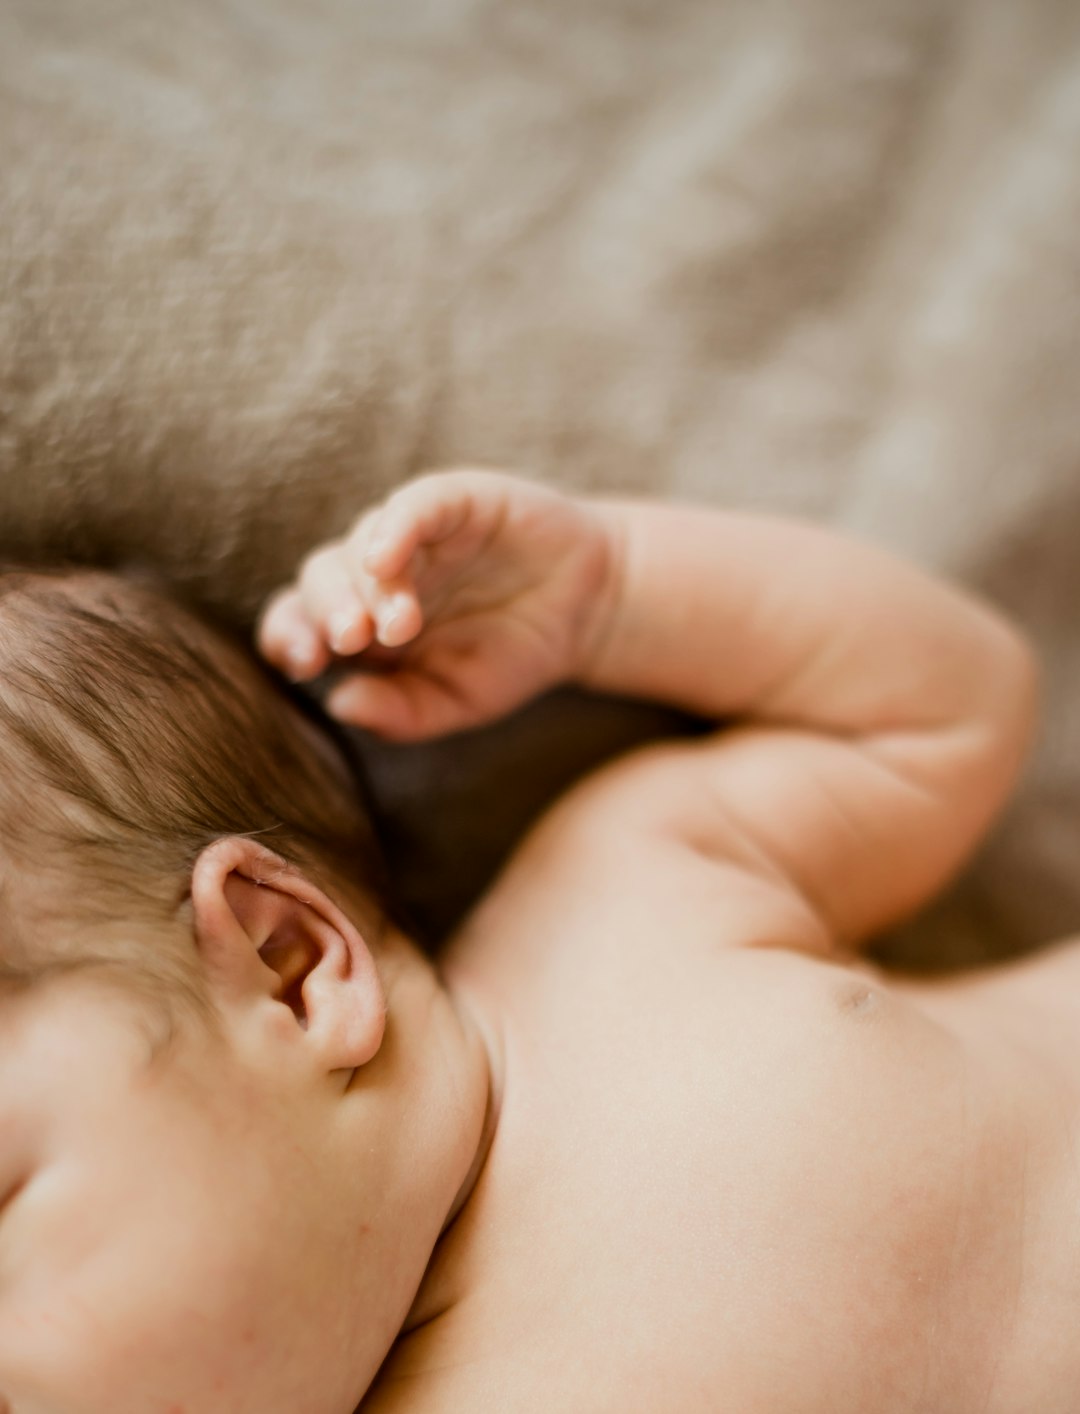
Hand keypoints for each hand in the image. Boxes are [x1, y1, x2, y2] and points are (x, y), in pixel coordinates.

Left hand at [257, 469, 617, 739]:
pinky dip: (397, 527)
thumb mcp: (458, 699)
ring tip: (400, 626)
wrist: (589, 611)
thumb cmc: (512, 655)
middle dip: (326, 611)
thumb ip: (401, 711)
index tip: (304, 665)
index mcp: (363, 624)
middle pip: (319, 579)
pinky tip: (389, 559)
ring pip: (362, 545)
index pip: (297, 622)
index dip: (287, 636)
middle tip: (348, 642)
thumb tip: (339, 703)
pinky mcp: (454, 501)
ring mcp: (413, 534)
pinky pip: (414, 506)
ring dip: (371, 586)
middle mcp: (375, 575)